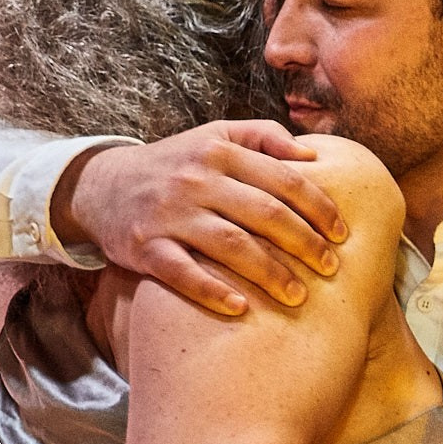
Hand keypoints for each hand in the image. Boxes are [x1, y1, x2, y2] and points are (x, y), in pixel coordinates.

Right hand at [58, 120, 347, 315]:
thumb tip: (313, 153)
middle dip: (304, 244)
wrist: (100, 186)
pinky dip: (212, 291)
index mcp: (219, 152)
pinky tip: (242, 307)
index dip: (319, 207)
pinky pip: (182, 272)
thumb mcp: (214, 135)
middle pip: (264, 214)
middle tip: (331, 269)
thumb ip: (263, 136)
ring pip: (230, 245)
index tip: (342, 234)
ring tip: (299, 296)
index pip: (282, 179)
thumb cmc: (175, 164)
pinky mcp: (144, 246)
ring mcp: (168, 215)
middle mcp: (195, 181)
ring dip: (270, 273)